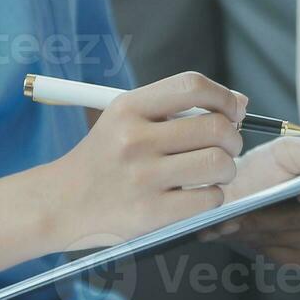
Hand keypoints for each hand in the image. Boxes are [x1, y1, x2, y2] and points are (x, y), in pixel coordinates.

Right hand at [40, 71, 245, 249]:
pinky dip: (213, 197)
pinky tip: (196, 196)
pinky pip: (210, 199)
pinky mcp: (151, 213)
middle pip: (216, 127)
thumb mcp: (126, 121)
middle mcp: (134, 139)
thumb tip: (241, 102)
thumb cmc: (104, 161)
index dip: (224, 97)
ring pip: (219, 164)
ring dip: (227, 170)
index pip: (193, 86)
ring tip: (212, 174)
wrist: (58, 205)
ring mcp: (143, 177)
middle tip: (226, 148)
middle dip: (233, 139)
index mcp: (128, 108)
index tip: (234, 111)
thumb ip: (178, 107)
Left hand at [201, 135, 299, 265]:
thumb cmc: (263, 168)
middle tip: (245, 210)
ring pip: (294, 238)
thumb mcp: (286, 151)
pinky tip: (238, 233)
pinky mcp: (299, 256)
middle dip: (276, 216)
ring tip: (232, 220)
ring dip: (261, 230)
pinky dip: (258, 244)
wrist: (235, 194)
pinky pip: (283, 254)